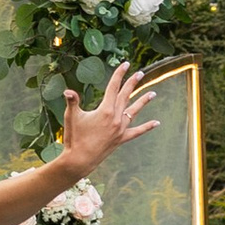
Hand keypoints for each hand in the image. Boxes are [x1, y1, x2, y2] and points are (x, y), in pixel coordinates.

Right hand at [58, 63, 161, 177]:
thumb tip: (68, 91)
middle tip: (140, 73)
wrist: (80, 159)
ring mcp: (120, 129)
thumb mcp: (71, 116)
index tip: (125, 64)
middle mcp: (116, 118)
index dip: (119, 74)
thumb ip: (72, 101)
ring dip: (143, 101)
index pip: (113, 87)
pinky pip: (137, 131)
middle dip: (132, 83)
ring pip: (134, 111)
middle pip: (125, 96)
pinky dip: (146, 127)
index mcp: (105, 110)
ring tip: (153, 93)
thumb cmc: (74, 137)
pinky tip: (156, 123)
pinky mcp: (121, 139)